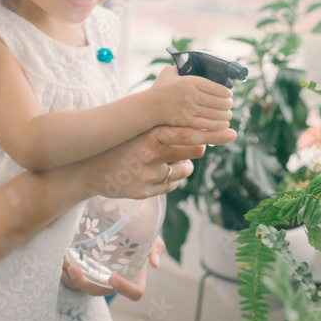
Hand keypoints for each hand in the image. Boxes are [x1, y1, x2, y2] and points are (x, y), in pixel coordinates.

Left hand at [60, 237, 165, 300]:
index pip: (134, 293)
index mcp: (135, 278)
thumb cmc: (141, 235)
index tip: (113, 277)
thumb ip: (156, 247)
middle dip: (85, 284)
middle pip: (100, 291)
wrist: (124, 227)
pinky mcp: (87, 272)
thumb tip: (154, 263)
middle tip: (73, 269)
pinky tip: (60, 263)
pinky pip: (74, 281)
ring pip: (84, 287)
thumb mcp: (151, 238)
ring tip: (63, 264)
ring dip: (72, 280)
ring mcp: (99, 279)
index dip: (124, 290)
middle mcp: (115, 283)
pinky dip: (65, 274)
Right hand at [83, 125, 237, 198]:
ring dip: (183, 166)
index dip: (212, 134)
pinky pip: (170, 186)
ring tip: (167, 160)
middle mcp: (151, 154)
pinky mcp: (144, 192)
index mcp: (151, 134)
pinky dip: (168, 180)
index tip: (231, 132)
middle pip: (193, 152)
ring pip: (184, 170)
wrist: (89, 168)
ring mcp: (147, 175)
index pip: (189, 133)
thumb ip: (166, 128)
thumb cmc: (121, 144)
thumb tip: (198, 133)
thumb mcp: (140, 129)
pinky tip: (153, 173)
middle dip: (198, 148)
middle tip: (197, 145)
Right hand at [151, 65, 233, 130]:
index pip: (218, 87)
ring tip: (228, 114)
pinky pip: (208, 124)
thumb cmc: (159, 89)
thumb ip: (180, 67)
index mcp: (191, 81)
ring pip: (217, 114)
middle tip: (230, 105)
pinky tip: (222, 124)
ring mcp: (190, 109)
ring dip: (226, 115)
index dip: (227, 92)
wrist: (148, 107)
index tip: (229, 94)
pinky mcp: (187, 121)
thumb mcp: (169, 72)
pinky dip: (219, 125)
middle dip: (228, 104)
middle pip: (220, 102)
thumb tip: (188, 63)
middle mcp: (193, 95)